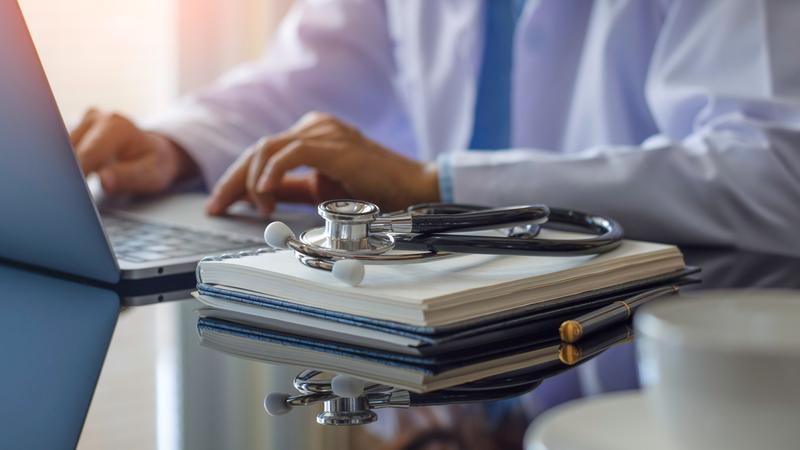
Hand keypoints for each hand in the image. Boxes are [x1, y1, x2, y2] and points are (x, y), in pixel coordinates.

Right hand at [70, 109, 197, 194]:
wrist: (157, 151)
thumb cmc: (156, 163)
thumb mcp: (152, 174)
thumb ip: (128, 177)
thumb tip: (104, 180)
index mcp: (118, 127)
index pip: (88, 154)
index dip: (77, 176)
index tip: (72, 195)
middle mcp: (98, 118)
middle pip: (70, 150)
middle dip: (67, 174)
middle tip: (69, 197)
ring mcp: (85, 122)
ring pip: (62, 150)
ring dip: (64, 170)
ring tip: (71, 192)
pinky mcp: (77, 130)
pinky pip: (62, 150)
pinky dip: (64, 167)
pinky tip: (69, 181)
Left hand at [207, 112, 439, 215]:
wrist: (413, 188)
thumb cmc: (374, 191)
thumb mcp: (321, 192)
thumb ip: (292, 190)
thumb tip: (259, 199)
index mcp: (312, 134)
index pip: (263, 153)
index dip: (236, 178)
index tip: (219, 203)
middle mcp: (315, 126)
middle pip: (258, 148)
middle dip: (233, 180)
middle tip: (217, 206)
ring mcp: (324, 131)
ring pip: (268, 149)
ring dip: (253, 181)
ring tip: (258, 206)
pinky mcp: (333, 144)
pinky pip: (291, 153)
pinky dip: (272, 172)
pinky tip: (266, 193)